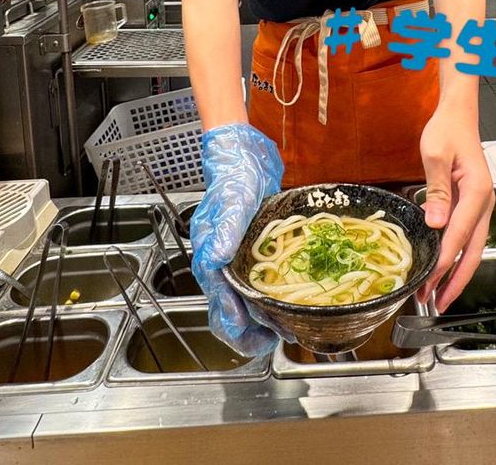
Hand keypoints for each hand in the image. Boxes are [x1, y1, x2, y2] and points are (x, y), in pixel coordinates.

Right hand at [190, 123, 285, 356]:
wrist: (244, 154)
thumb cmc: (236, 174)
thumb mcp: (235, 199)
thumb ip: (227, 229)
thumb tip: (216, 260)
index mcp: (211, 253)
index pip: (219, 299)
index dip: (236, 322)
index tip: (256, 336)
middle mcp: (219, 261)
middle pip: (226, 310)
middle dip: (248, 331)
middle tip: (275, 340)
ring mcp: (232, 258)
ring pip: (240, 302)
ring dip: (258, 319)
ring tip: (284, 329)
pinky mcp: (247, 252)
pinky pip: (252, 286)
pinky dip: (265, 301)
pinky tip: (284, 303)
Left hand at [416, 105, 493, 311]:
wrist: (458, 116)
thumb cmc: (446, 130)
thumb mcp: (435, 154)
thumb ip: (436, 190)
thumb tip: (435, 224)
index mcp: (477, 192)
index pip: (459, 234)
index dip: (444, 261)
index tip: (430, 282)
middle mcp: (484, 203)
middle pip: (473, 250)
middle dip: (455, 279)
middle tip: (436, 303)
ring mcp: (480, 205)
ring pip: (472, 247)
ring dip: (455, 272)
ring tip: (436, 294)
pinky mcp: (472, 205)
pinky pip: (466, 236)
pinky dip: (455, 255)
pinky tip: (441, 267)